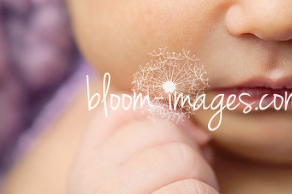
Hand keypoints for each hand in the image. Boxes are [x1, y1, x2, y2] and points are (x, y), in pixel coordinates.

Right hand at [67, 103, 218, 192]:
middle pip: (157, 128)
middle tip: (198, 178)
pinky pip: (188, 191)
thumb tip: (198, 131)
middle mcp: (90, 176)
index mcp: (87, 163)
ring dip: (203, 179)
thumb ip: (152, 145)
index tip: (189, 137)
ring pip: (178, 158)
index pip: (120, 107)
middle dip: (192, 150)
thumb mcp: (136, 177)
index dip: (162, 112)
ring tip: (197, 193)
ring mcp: (110, 193)